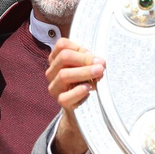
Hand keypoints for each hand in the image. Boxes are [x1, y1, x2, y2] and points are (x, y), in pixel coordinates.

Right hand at [46, 39, 104, 153]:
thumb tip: (99, 60)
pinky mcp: (61, 101)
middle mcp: (52, 71)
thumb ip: (89, 59)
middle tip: (101, 64)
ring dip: (84, 72)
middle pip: (64, 57)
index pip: (62, 45)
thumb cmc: (87, 80)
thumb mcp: (87, 66)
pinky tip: (89, 89)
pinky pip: (65, 96)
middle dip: (85, 59)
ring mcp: (55, 87)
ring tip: (99, 72)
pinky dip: (78, 91)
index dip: (79, 47)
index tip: (94, 55)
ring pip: (64, 75)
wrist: (83, 108)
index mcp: (57, 59)